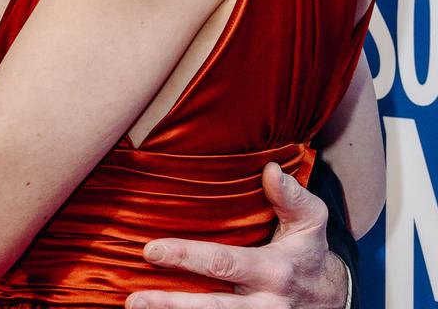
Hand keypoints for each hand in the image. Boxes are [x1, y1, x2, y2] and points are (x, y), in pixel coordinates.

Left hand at [126, 163, 348, 307]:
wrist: (331, 298)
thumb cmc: (309, 250)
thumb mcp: (311, 220)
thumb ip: (291, 196)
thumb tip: (269, 170)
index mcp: (273, 271)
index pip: (223, 264)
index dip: (187, 257)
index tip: (151, 250)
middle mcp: (263, 304)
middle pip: (212, 307)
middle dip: (171, 304)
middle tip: (135, 299)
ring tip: (135, 308)